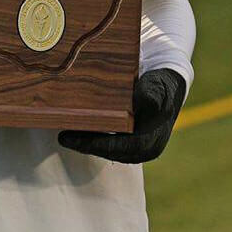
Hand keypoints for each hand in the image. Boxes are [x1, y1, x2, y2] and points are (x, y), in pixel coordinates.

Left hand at [58, 68, 185, 163]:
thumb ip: (153, 94)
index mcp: (151, 142)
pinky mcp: (130, 139)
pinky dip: (92, 136)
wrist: (169, 81)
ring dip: (86, 142)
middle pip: (108, 151)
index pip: (116, 148)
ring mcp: (137, 146)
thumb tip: (147, 102)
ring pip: (106, 148)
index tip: (69, 138)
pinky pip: (108, 141)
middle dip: (85, 145)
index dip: (91, 145)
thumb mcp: (160, 85)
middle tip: (62, 136)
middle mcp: (144, 149)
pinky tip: (77, 126)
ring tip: (65, 132)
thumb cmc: (163, 83)